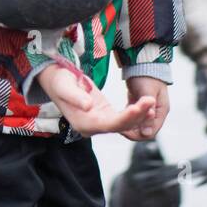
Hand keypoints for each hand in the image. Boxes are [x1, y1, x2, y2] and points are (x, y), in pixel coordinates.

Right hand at [36, 58, 156, 137]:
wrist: (54, 79)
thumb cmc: (58, 80)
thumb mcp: (64, 86)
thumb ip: (76, 97)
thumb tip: (89, 106)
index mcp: (83, 123)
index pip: (109, 125)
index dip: (126, 117)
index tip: (140, 107)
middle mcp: (92, 127)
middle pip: (119, 126)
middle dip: (137, 115)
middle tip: (152, 100)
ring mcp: (98, 122)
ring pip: (123, 124)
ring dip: (139, 114)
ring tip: (152, 101)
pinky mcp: (103, 115)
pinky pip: (121, 118)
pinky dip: (134, 113)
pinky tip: (146, 105)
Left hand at [120, 77, 169, 140]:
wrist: (143, 60)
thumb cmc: (146, 75)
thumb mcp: (147, 93)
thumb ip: (148, 112)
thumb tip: (147, 133)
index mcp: (161, 110)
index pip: (152, 132)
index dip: (138, 135)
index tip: (124, 132)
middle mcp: (157, 111)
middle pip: (145, 130)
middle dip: (133, 132)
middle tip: (118, 129)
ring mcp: (149, 107)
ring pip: (139, 124)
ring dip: (130, 126)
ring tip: (117, 124)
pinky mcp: (140, 103)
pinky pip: (134, 116)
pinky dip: (128, 118)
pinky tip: (118, 116)